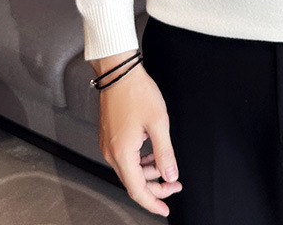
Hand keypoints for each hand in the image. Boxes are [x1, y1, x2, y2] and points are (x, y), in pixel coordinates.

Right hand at [92, 52, 181, 215]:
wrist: (119, 73)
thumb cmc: (137, 93)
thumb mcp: (159, 123)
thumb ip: (165, 153)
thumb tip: (170, 175)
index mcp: (122, 154)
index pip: (137, 190)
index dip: (153, 202)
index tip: (166, 209)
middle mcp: (111, 153)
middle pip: (133, 182)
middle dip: (155, 187)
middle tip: (174, 184)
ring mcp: (108, 145)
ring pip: (129, 170)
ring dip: (148, 172)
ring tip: (166, 165)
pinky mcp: (109, 137)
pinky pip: (125, 158)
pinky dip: (140, 161)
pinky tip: (152, 154)